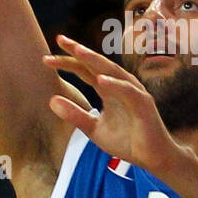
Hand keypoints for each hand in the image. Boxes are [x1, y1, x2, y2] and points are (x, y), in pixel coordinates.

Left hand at [43, 34, 183, 177]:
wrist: (152, 158)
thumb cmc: (126, 141)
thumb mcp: (94, 129)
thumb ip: (75, 115)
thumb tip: (51, 100)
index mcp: (108, 89)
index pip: (85, 70)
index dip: (67, 62)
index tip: (46, 59)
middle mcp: (120, 85)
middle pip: (96, 64)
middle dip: (79, 51)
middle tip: (60, 39)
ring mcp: (133, 92)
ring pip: (113, 71)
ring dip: (95, 60)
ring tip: (78, 51)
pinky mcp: (144, 104)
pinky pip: (128, 91)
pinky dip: (115, 85)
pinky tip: (100, 80)